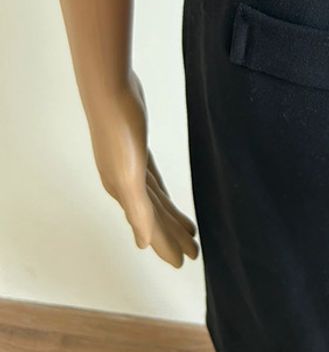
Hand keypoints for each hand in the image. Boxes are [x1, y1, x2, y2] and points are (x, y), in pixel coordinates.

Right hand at [86, 69, 198, 266]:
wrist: (110, 90)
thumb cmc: (119, 130)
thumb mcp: (130, 174)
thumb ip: (137, 209)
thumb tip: (143, 243)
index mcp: (123, 191)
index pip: (150, 226)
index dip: (166, 245)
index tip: (183, 262)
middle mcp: (124, 183)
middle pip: (154, 216)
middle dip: (172, 234)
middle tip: (195, 252)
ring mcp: (130, 165)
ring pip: (154, 199)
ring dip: (170, 216)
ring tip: (190, 230)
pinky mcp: (138, 148)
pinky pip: (153, 179)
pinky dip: (160, 192)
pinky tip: (166, 196)